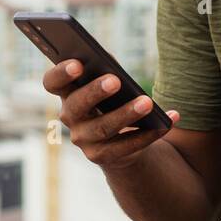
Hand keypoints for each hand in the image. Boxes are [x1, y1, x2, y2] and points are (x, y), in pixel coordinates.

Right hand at [41, 58, 179, 169]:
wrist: (119, 139)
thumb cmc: (113, 98)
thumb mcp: (108, 82)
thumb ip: (106, 69)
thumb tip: (113, 67)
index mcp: (67, 92)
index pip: (52, 82)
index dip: (60, 74)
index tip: (77, 64)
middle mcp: (70, 117)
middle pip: (77, 105)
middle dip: (95, 92)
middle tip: (115, 80)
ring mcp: (84, 139)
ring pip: (104, 128)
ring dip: (126, 114)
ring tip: (147, 102)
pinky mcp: (102, 157)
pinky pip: (126, 146)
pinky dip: (149, 133)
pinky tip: (168, 120)